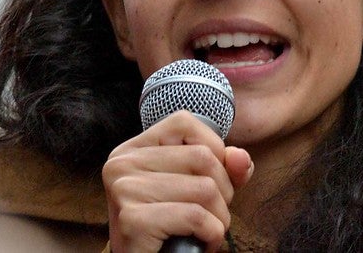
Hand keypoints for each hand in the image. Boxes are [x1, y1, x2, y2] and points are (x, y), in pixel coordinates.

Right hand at [102, 111, 253, 252]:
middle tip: (209, 215)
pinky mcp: (133, 219)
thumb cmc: (170, 229)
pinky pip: (196, 217)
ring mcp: (124, 189)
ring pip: (205, 189)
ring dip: (219, 218)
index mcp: (133, 149)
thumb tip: (240, 156)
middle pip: (202, 157)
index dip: (212, 149)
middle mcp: (122, 163)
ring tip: (205, 232)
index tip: (210, 179)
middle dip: (222, 191)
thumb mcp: (198, 190)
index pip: (184, 122)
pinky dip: (211, 234)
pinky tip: (200, 244)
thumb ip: (223, 168)